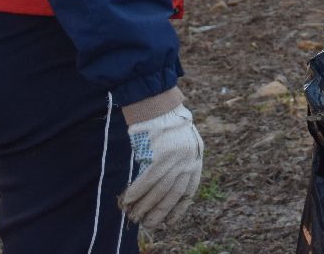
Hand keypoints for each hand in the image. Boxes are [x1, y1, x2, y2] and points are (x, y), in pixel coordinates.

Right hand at [120, 103, 203, 227]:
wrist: (158, 101)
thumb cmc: (166, 121)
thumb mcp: (183, 141)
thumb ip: (180, 161)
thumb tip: (167, 187)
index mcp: (196, 158)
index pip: (189, 191)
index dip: (178, 208)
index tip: (169, 221)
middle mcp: (188, 160)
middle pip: (172, 194)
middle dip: (159, 212)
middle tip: (147, 223)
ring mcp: (174, 159)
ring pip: (159, 191)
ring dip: (144, 205)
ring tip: (134, 215)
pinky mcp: (159, 155)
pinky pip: (146, 180)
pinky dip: (136, 192)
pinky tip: (128, 199)